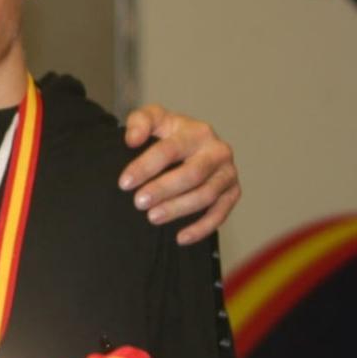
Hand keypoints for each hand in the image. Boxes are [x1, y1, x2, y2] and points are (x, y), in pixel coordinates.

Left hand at [119, 105, 239, 243]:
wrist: (190, 143)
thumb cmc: (167, 133)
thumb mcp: (152, 119)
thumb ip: (139, 122)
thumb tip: (132, 139)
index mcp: (198, 131)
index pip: (169, 150)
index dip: (146, 167)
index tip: (124, 183)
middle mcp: (218, 151)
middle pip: (192, 174)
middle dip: (163, 190)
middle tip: (138, 203)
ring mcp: (227, 173)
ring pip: (206, 195)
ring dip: (179, 209)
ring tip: (152, 217)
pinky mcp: (233, 192)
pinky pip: (220, 214)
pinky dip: (202, 228)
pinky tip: (180, 237)